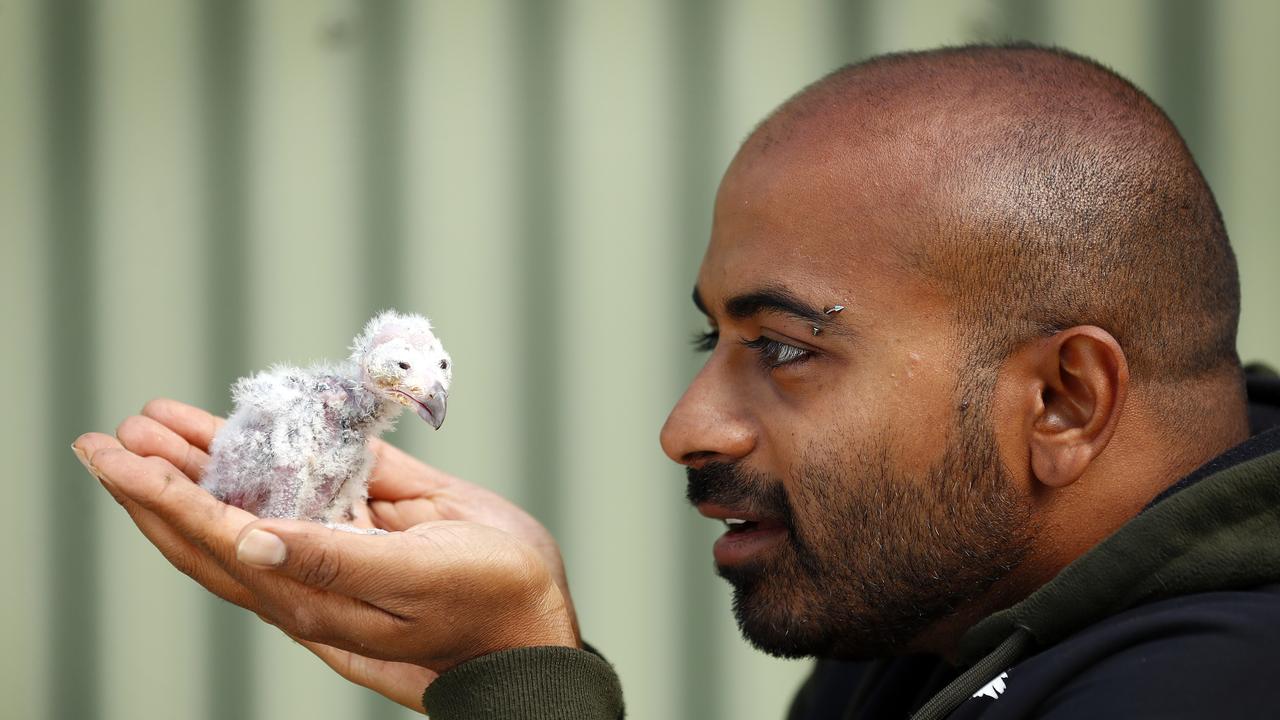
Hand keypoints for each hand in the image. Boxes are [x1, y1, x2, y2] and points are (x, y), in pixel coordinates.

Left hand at [73, 399, 579, 712]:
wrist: (537, 613)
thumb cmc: (486, 600)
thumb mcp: (415, 578)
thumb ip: (333, 560)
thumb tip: (248, 541)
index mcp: (310, 593)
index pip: (214, 538)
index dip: (159, 496)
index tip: (115, 455)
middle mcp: (310, 568)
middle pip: (214, 521)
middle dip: (161, 475)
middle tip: (117, 431)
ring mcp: (338, 540)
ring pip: (255, 496)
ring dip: (207, 457)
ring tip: (161, 419)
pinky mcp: (373, 514)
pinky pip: (314, 474)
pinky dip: (277, 446)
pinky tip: (254, 423)